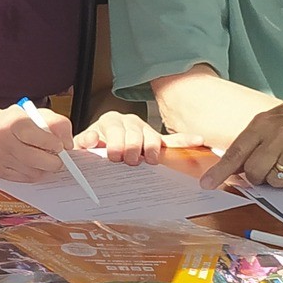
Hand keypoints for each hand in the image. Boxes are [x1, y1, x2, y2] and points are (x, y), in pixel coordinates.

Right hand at [0, 104, 73, 183]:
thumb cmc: (19, 122)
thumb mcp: (39, 114)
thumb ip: (58, 124)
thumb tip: (68, 145)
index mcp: (12, 121)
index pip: (31, 135)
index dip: (50, 142)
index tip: (60, 146)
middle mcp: (1, 139)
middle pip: (34, 159)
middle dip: (53, 161)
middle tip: (58, 157)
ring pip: (33, 172)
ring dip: (44, 168)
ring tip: (42, 156)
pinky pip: (26, 178)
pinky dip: (34, 172)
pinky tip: (31, 162)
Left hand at [75, 111, 201, 165]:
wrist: (102, 147)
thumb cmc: (95, 147)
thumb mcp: (85, 144)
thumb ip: (84, 141)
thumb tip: (91, 138)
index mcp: (110, 121)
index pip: (115, 128)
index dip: (115, 142)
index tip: (115, 156)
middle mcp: (129, 123)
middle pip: (134, 133)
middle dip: (133, 147)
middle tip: (131, 161)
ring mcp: (145, 131)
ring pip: (152, 137)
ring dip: (151, 148)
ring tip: (150, 160)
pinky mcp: (157, 141)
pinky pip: (171, 141)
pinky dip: (184, 140)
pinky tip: (198, 140)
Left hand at [200, 91, 282, 190]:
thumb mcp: (273, 119)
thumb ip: (254, 139)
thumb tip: (235, 165)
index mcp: (263, 124)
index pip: (236, 151)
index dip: (220, 171)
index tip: (207, 184)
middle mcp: (278, 138)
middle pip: (255, 172)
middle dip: (256, 177)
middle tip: (265, 170)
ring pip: (276, 182)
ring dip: (279, 179)